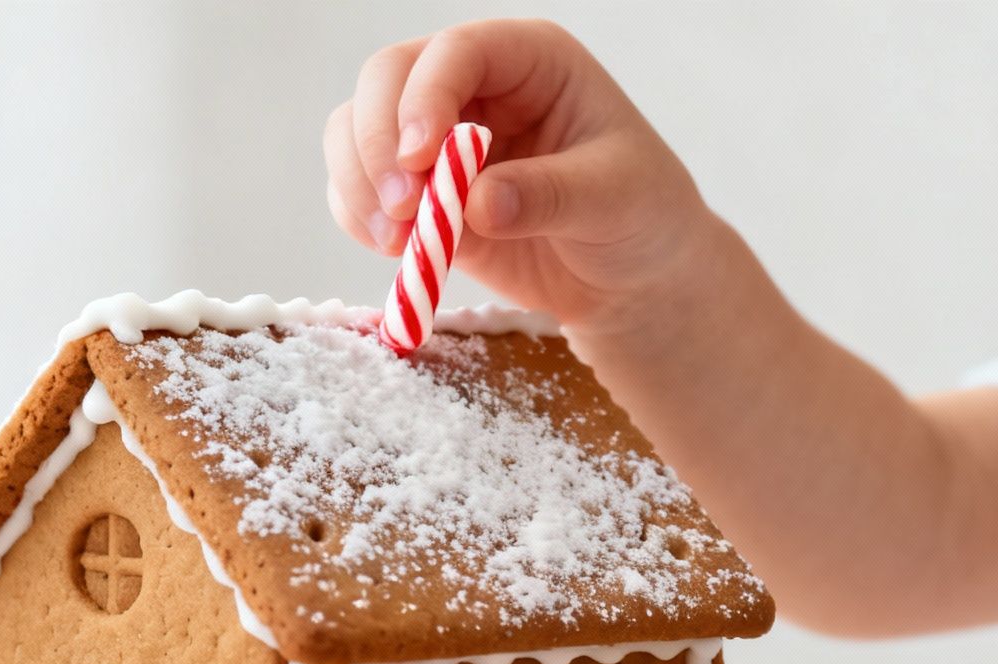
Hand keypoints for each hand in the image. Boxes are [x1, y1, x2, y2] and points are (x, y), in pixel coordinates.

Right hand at [324, 20, 713, 336]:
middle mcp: (474, 86)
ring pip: (357, 130)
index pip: (456, 52)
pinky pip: (359, 189)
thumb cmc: (641, 217)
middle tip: (400, 209)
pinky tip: (393, 250)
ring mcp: (438, 139)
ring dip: (358, 183)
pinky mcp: (418, 193)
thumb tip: (476, 203)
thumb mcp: (614, 200)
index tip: (419, 160)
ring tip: (394, 241)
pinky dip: (359, 218)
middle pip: (387, 79)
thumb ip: (547, 196)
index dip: (424, 97)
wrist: (631, 277)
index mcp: (529, 60)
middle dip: (377, 143)